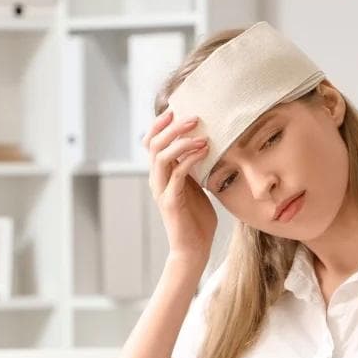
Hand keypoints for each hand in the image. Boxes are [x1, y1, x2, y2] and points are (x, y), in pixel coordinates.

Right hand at [144, 109, 216, 264]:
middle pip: (154, 144)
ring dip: (181, 141)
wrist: (194, 249)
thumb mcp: (196, 186)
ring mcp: (161, 190)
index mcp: (160, 174)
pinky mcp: (171, 202)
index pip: (151, 142)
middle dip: (172, 127)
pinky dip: (190, 159)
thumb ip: (193, 168)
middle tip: (194, 117)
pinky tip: (205, 151)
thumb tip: (205, 144)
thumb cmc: (197, 218)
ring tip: (201, 133)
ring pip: (161, 156)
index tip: (175, 108)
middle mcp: (156, 180)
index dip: (159, 124)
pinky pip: (177, 174)